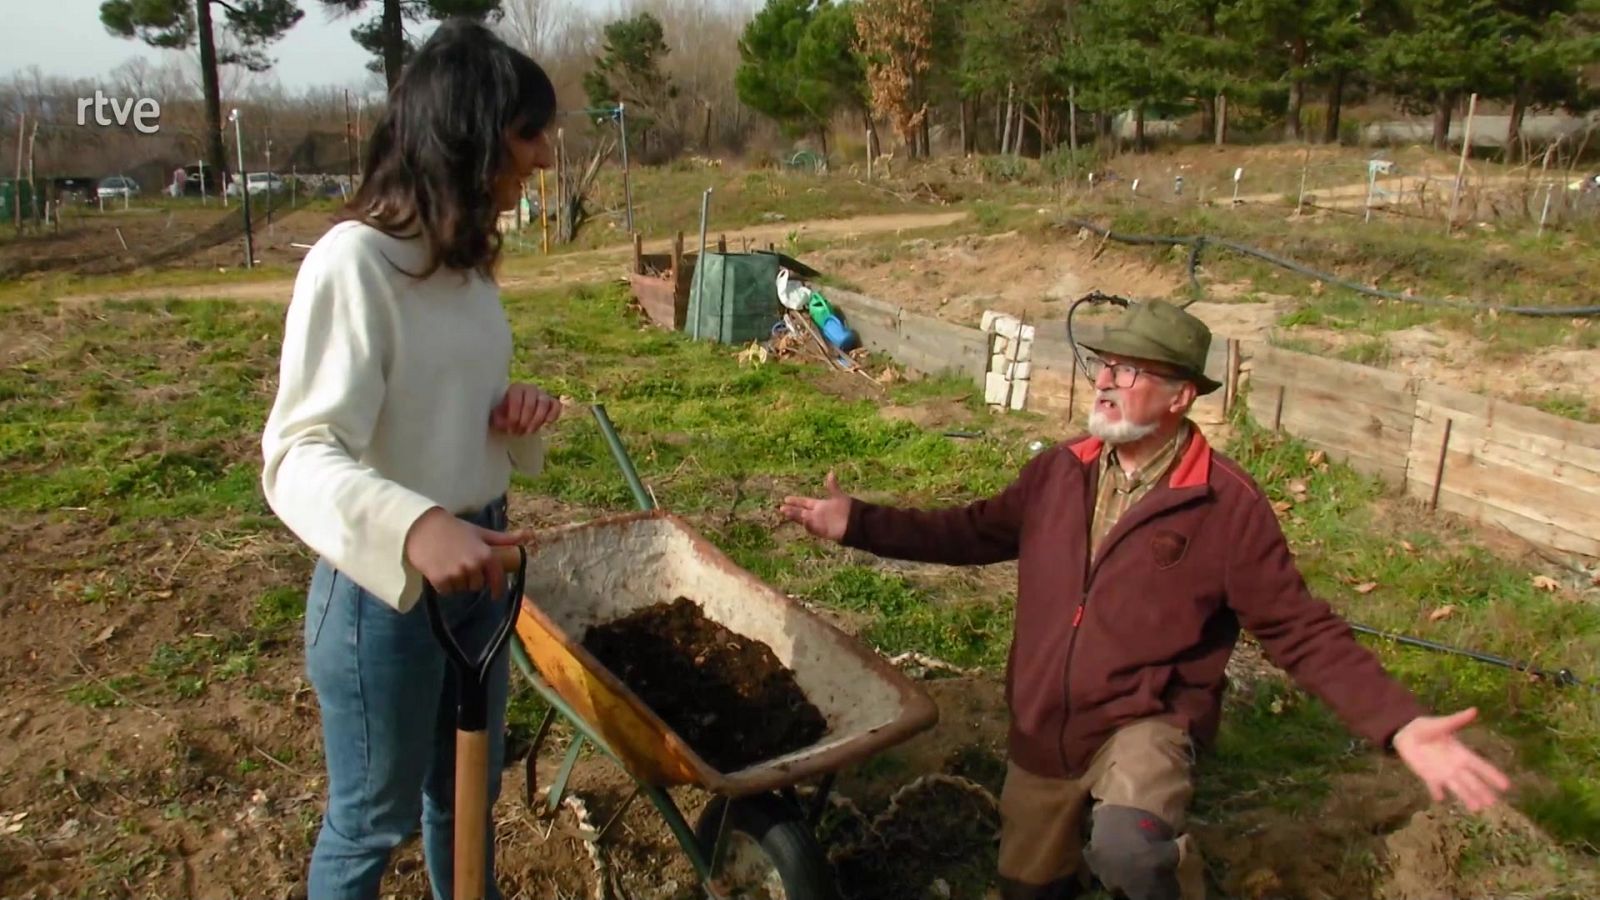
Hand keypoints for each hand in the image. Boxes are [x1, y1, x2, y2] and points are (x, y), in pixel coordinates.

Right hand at [404, 507, 522, 598]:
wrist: (423, 528)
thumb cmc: (455, 529)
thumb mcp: (480, 533)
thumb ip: (503, 539)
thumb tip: (528, 535)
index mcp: (485, 554)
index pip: (496, 578)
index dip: (497, 589)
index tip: (496, 596)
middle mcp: (472, 566)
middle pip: (477, 585)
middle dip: (472, 579)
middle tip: (462, 565)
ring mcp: (456, 574)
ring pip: (462, 589)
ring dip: (458, 582)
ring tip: (450, 565)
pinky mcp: (440, 580)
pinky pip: (447, 591)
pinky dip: (444, 585)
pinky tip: (440, 571)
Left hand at [491, 383, 560, 435]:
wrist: (515, 419)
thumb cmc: (504, 417)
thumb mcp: (496, 417)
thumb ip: (497, 418)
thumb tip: (502, 422)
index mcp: (515, 388)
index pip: (516, 397)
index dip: (513, 415)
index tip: (509, 428)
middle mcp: (530, 389)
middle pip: (530, 403)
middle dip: (524, 421)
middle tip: (518, 432)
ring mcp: (542, 395)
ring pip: (544, 404)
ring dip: (537, 421)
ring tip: (529, 432)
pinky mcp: (552, 402)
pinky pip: (556, 406)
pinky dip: (553, 414)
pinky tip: (546, 423)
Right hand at [779, 470, 851, 542]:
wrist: (859, 524)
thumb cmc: (850, 510)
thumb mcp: (839, 497)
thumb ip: (833, 486)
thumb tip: (831, 473)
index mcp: (821, 506)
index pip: (805, 502)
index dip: (796, 501)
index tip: (786, 498)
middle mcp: (819, 514)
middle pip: (802, 511)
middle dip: (792, 510)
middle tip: (780, 508)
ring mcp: (820, 524)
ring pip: (804, 519)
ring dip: (795, 516)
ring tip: (784, 511)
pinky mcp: (824, 532)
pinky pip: (813, 528)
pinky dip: (809, 524)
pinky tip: (803, 520)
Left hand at [1392, 708, 1511, 812]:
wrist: (1407, 733)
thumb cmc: (1428, 728)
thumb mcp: (1442, 723)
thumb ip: (1457, 720)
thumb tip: (1474, 710)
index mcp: (1462, 753)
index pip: (1481, 766)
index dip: (1493, 775)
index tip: (1506, 786)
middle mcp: (1456, 766)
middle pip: (1472, 781)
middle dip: (1482, 791)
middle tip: (1493, 803)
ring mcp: (1443, 773)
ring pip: (1458, 787)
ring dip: (1466, 797)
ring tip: (1476, 808)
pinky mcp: (1429, 776)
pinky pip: (1434, 787)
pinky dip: (1436, 792)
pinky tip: (1440, 798)